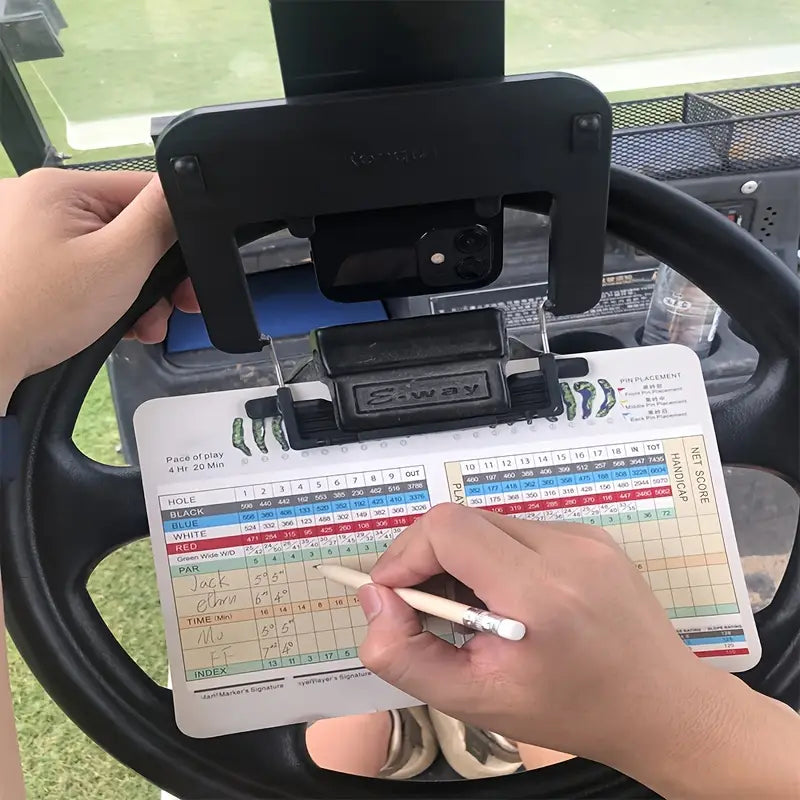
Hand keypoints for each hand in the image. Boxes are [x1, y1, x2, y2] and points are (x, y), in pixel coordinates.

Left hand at [0, 168, 197, 409]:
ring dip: (137, 291)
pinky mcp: (27, 264)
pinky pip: (85, 269)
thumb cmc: (39, 312)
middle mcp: (39, 201)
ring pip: (109, 253)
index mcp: (59, 187)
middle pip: (128, 228)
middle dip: (157, 273)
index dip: (177, 232)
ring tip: (143, 324)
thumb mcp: (119, 261)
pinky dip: (108, 296)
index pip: (143, 193)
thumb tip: (184, 182)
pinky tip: (118, 322)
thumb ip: (158, 219)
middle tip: (171, 308)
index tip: (189, 275)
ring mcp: (29, 234)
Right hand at [357, 505, 736, 776]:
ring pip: (488, 524)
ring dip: (462, 559)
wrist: (663, 706)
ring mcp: (583, 536)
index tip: (393, 594)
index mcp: (540, 592)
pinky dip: (497, 557)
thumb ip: (406, 656)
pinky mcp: (591, 534)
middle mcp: (566, 549)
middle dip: (427, 559)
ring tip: (473, 611)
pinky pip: (520, 531)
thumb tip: (377, 599)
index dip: (405, 554)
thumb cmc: (572, 711)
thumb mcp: (476, 701)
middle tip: (428, 608)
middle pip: (463, 520)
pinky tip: (510, 599)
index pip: (448, 528)